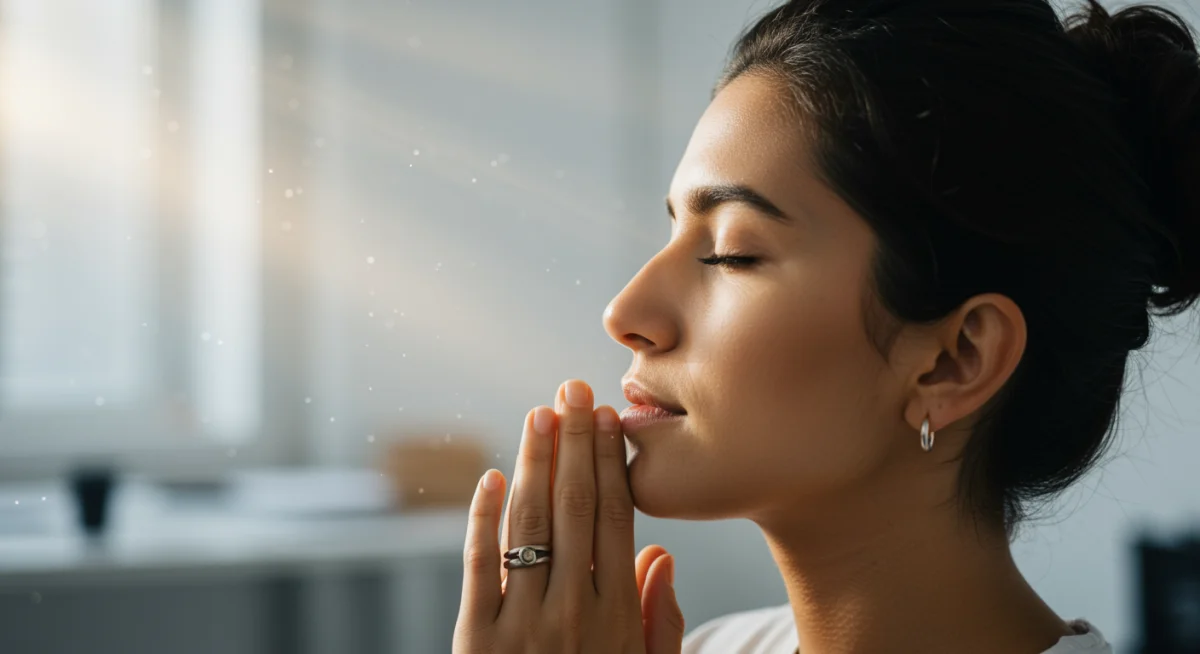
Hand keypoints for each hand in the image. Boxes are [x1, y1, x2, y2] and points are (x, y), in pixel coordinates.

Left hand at [454, 379, 684, 652]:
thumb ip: (660, 621)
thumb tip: (661, 554)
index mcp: (619, 617)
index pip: (617, 519)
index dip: (610, 462)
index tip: (606, 418)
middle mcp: (573, 612)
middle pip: (575, 508)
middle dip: (574, 442)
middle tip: (572, 389)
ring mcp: (521, 625)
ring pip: (529, 525)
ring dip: (533, 463)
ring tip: (538, 415)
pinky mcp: (475, 639)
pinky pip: (478, 566)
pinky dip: (482, 518)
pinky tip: (490, 478)